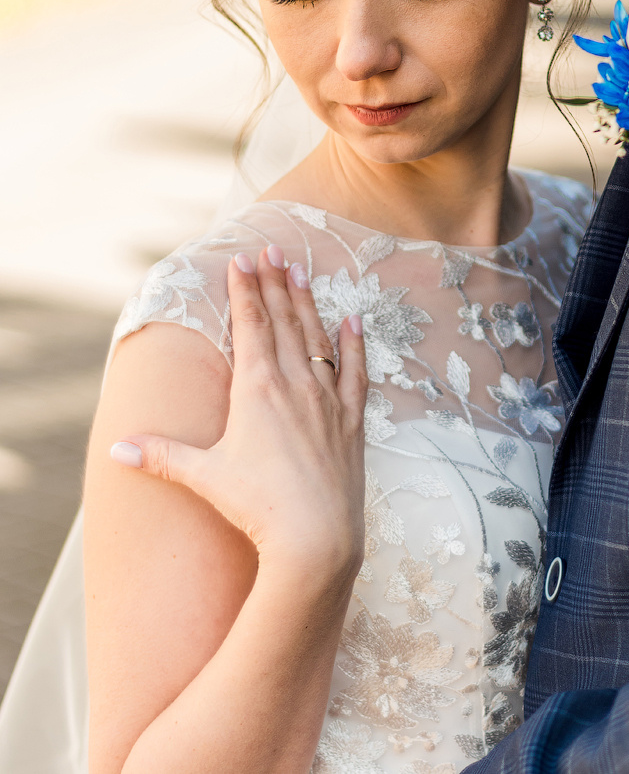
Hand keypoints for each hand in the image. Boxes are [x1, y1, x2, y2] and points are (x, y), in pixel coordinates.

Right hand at [109, 246, 367, 581]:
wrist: (317, 538)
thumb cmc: (258, 505)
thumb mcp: (204, 476)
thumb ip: (161, 456)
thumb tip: (115, 448)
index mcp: (257, 388)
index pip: (250, 325)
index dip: (244, 290)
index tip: (241, 259)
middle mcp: (294, 383)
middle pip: (283, 320)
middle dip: (275, 282)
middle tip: (272, 248)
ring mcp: (326, 399)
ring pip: (316, 337)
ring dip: (307, 302)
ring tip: (301, 270)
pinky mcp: (351, 421)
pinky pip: (355, 371)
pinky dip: (354, 342)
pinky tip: (353, 319)